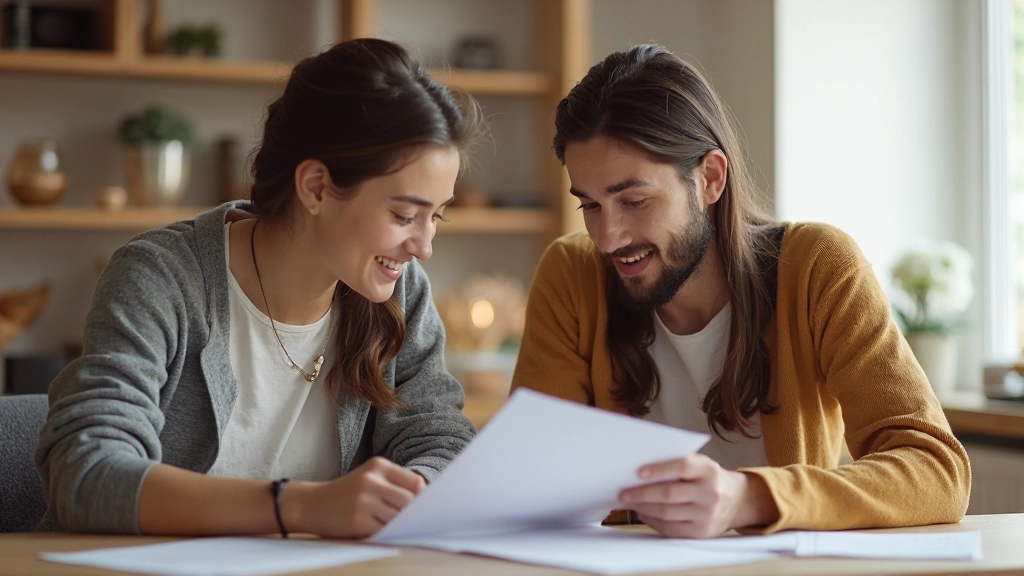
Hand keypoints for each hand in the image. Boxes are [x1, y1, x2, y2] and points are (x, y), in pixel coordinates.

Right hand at [281, 457, 425, 538]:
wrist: (312, 504)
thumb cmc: (348, 492)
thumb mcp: (370, 477)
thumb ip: (395, 484)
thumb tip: (426, 499)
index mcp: (378, 466)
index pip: (415, 482)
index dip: (422, 496)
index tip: (421, 505)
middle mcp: (371, 481)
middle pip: (409, 501)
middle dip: (412, 512)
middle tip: (409, 518)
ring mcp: (364, 501)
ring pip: (398, 517)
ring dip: (398, 524)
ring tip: (390, 522)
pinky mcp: (357, 521)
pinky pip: (383, 530)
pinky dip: (385, 532)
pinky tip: (377, 528)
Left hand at [618, 453, 777, 537]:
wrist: (737, 501)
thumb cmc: (709, 479)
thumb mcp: (701, 464)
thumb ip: (677, 463)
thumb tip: (641, 471)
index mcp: (709, 470)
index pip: (682, 466)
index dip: (659, 469)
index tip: (638, 472)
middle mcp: (710, 493)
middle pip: (669, 494)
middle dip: (642, 494)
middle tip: (624, 493)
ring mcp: (706, 515)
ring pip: (666, 513)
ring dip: (644, 508)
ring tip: (630, 503)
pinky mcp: (701, 532)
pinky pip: (670, 528)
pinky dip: (652, 521)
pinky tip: (643, 513)